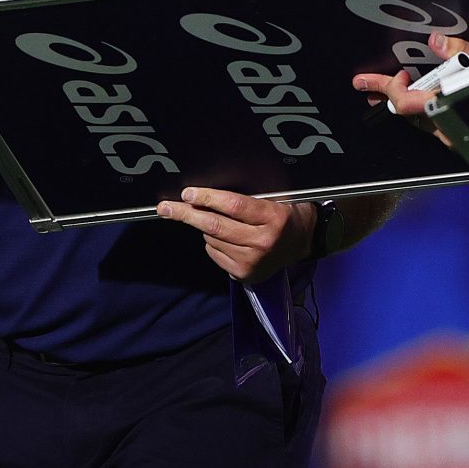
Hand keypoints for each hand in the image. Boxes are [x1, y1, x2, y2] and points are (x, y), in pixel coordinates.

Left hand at [158, 187, 314, 282]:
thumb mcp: (273, 198)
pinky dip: (211, 243)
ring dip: (205, 228)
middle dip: (187, 214)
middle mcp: (263, 242)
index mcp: (273, 218)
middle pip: (216, 226)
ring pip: (211, 240)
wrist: (303, 241)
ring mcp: (253, 262)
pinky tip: (225, 238)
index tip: (188, 193)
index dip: (208, 198)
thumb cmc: (284, 212)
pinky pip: (214, 253)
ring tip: (218, 220)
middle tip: (165, 207)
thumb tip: (202, 195)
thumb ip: (244, 198)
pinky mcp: (244, 274)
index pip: (235, 206)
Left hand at [353, 33, 468, 129]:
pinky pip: (436, 123)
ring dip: (407, 102)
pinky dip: (426, 108)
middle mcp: (451, 126)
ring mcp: (456, 136)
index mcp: (453, 104)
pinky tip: (424, 97)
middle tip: (371, 84)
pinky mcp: (462, 138)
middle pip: (409, 113)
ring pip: (422, 119)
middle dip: (392, 95)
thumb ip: (462, 50)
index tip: (374, 80)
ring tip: (394, 87)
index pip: (406, 102)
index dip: (388, 88)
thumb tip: (437, 42)